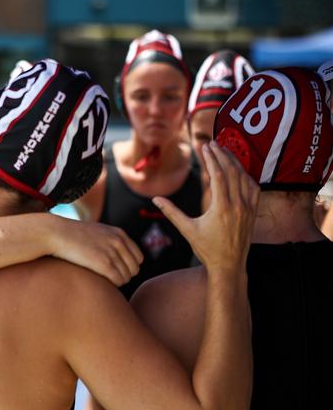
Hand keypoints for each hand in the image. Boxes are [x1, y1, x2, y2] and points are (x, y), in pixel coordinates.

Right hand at [52, 218, 142, 285]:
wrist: (55, 233)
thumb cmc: (71, 235)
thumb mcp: (96, 232)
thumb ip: (109, 240)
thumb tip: (115, 256)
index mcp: (119, 234)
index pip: (138, 257)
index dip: (128, 266)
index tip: (115, 270)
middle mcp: (118, 242)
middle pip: (134, 269)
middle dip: (124, 275)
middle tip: (108, 277)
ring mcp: (112, 252)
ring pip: (126, 277)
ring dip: (116, 281)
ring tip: (102, 279)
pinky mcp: (103, 263)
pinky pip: (118, 280)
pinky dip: (112, 284)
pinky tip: (100, 281)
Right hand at [153, 141, 258, 274]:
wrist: (229, 265)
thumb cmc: (207, 249)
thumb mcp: (187, 230)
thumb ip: (171, 212)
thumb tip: (156, 199)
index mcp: (222, 208)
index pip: (219, 175)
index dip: (212, 159)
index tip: (205, 147)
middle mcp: (238, 205)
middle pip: (232, 172)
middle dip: (222, 155)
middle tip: (213, 144)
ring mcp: (248, 208)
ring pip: (244, 178)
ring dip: (235, 162)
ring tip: (225, 151)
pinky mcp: (253, 212)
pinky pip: (253, 188)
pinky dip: (246, 175)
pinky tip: (239, 170)